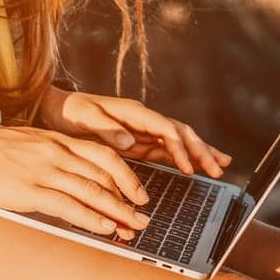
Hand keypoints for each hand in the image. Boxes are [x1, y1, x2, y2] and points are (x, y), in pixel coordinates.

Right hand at [0, 123, 152, 241]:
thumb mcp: (28, 144)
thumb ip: (51, 157)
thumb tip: (71, 177)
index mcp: (57, 140)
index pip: (103, 156)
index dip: (127, 176)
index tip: (139, 192)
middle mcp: (56, 153)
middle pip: (105, 175)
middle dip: (129, 197)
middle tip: (144, 215)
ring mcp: (44, 171)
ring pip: (93, 191)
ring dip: (118, 212)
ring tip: (134, 227)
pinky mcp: (29, 190)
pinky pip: (69, 205)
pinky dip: (92, 218)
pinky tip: (106, 227)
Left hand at [37, 86, 232, 178]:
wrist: (58, 110)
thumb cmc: (71, 113)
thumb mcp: (84, 118)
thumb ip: (107, 129)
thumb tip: (130, 140)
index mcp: (133, 113)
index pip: (164, 128)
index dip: (179, 147)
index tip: (188, 167)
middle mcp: (144, 120)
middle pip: (180, 133)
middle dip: (200, 150)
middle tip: (218, 169)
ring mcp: (144, 131)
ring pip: (179, 141)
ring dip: (200, 153)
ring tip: (221, 167)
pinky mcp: (140, 143)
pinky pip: (168, 151)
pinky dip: (185, 158)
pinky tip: (199, 167)